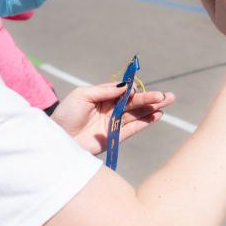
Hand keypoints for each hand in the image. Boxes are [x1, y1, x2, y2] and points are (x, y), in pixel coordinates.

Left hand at [50, 83, 175, 155]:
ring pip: (138, 114)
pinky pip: (134, 128)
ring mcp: (114, 124)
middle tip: (167, 96)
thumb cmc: (66, 114)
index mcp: (102, 97)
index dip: (133, 89)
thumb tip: (126, 86)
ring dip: (153, 109)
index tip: (136, 90)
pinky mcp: (115, 137)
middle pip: (135, 102)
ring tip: (167, 102)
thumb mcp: (82, 95)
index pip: (123, 91)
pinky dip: (146, 123)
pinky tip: (157, 116)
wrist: (57, 138)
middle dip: (151, 98)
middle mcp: (111, 110)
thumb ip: (104, 90)